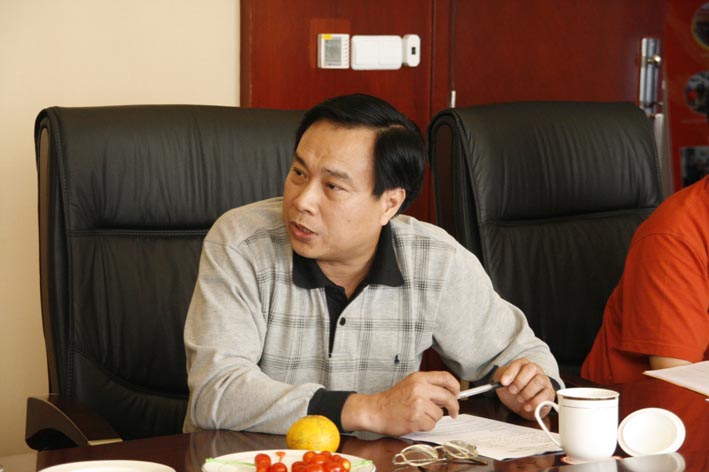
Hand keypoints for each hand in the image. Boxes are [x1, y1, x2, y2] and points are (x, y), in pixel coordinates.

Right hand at [341, 371, 459, 435]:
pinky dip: (425, 426)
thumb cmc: (392, 400)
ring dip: (433, 418)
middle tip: (453, 412)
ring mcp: (418, 403)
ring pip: (439, 414)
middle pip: (448, 397)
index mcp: (419, 378)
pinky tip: (415, 421)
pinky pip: (431, 424)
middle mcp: (419, 388)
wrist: (376, 411)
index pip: (445, 377)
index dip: (455, 386)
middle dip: (454, 407)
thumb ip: (428, 387)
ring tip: (419, 415)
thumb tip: (448, 395)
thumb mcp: (410, 385)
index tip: (457, 393)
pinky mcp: (416, 417)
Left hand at [493, 358, 554, 419]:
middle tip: (512, 391)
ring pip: (539, 381)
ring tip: (519, 399)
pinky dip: (534, 402)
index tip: (503, 382)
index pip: (518, 363)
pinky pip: (545, 395)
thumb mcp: (503, 383)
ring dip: (527, 392)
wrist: (521, 405)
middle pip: (531, 369)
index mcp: (523, 365)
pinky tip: (526, 406)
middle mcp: (535, 370)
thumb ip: (500, 379)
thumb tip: (501, 381)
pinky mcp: (549, 393)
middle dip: (519, 381)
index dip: (510, 372)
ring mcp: (544, 381)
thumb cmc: (513, 390)